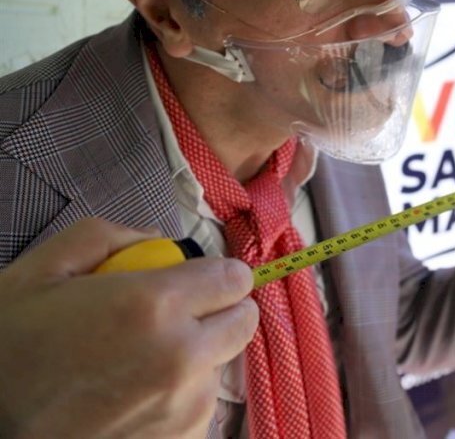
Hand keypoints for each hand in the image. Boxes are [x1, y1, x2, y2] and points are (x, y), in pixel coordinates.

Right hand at [0, 218, 257, 438]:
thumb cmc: (9, 350)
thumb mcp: (39, 272)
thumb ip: (105, 237)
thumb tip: (157, 238)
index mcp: (153, 305)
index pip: (235, 278)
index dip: (216, 275)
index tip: (194, 281)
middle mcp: (181, 356)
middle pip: (242, 321)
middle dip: (218, 312)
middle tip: (175, 317)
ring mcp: (185, 406)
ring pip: (220, 365)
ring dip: (196, 358)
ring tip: (140, 363)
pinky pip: (200, 406)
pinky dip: (179, 397)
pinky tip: (133, 397)